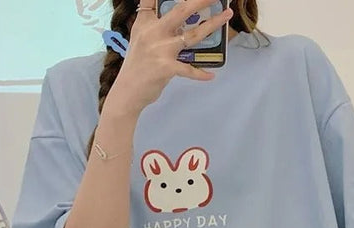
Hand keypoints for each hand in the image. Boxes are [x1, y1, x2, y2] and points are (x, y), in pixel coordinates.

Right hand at [107, 0, 232, 115]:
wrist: (126, 92)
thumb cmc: (136, 67)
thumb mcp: (140, 41)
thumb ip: (155, 28)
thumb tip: (178, 25)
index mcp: (145, 24)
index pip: (151, 0)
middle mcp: (153, 32)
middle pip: (181, 10)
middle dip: (201, 0)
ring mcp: (160, 50)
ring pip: (192, 34)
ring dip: (212, 24)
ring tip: (226, 15)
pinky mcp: (166, 68)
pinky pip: (189, 69)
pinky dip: (200, 74)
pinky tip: (211, 75)